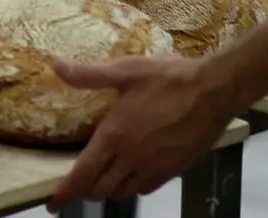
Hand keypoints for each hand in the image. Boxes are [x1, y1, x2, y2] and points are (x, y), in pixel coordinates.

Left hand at [45, 55, 237, 213]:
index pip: (83, 174)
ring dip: (108, 188)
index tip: (52, 204)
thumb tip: (55, 64)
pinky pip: (145, 188)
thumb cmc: (169, 78)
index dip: (65, 192)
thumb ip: (87, 74)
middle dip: (85, 189)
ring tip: (102, 176)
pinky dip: (132, 186)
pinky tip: (132, 172)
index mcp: (115, 136)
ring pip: (122, 192)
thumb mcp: (125, 70)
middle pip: (100, 189)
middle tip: (78, 182)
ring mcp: (154, 167)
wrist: (214, 91)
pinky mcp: (174, 170)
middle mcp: (132, 157)